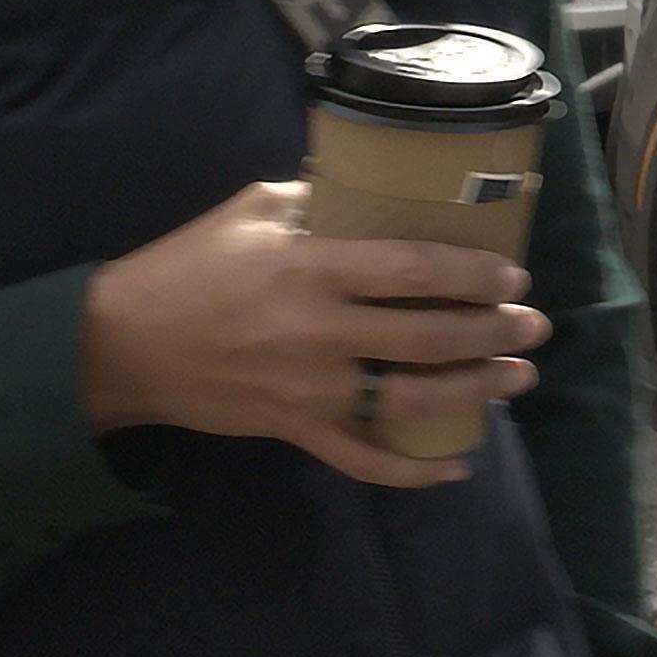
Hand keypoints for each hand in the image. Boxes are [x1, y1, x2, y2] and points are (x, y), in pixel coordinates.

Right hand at [79, 180, 551, 488]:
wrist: (121, 345)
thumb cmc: (188, 266)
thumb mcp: (251, 209)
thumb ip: (317, 198)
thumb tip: (374, 185)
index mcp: (312, 268)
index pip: (414, 270)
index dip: (474, 274)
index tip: (513, 274)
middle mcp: (319, 332)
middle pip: (428, 337)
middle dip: (493, 332)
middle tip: (535, 325)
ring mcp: (309, 389)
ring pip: (411, 400)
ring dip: (475, 391)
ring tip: (519, 377)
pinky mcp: (294, 430)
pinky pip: (363, 460)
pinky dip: (411, 471)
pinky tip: (456, 467)